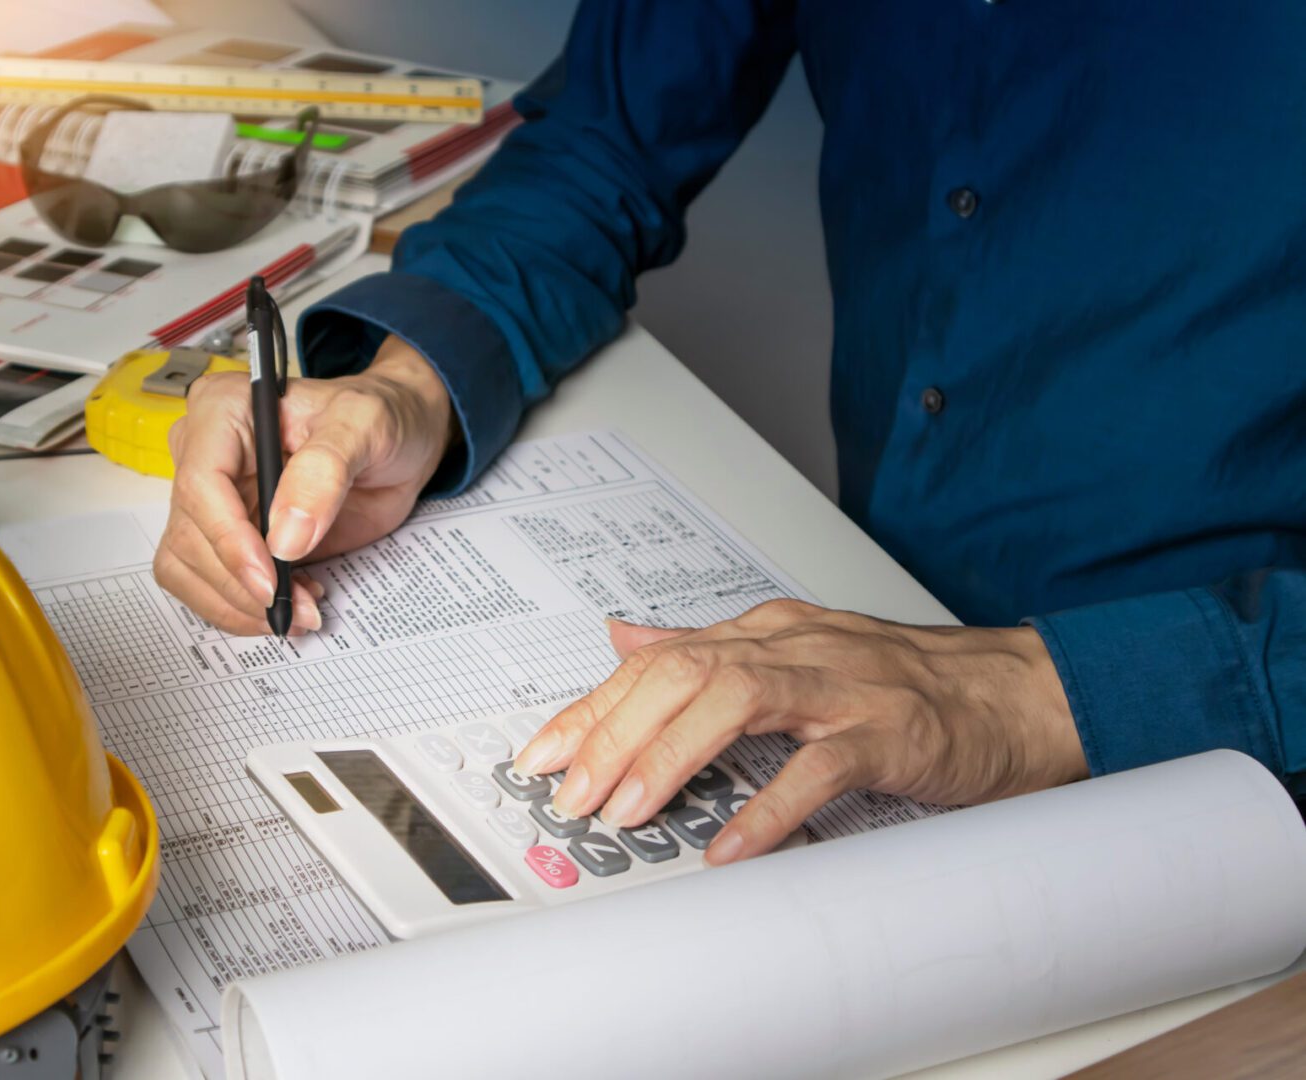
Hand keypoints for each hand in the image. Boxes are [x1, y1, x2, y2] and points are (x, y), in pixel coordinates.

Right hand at [154, 335, 454, 634]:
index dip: (229, 538)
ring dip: (239, 604)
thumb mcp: (365, 426)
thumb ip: (325, 471)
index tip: (269, 578)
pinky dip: (244, 608)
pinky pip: (210, 584)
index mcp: (224, 408)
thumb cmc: (378, 418)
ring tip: (301, 609)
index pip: (201, 482)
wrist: (397, 441)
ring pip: (189, 567)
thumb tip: (286, 538)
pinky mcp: (228, 536)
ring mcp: (212, 499)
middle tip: (299, 607)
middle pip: (190, 535)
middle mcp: (205, 453)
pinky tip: (292, 602)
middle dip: (241, 584)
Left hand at [513, 599, 1086, 864]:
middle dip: (613, 732)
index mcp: (766, 633)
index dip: (591, 707)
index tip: (542, 754)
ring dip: (669, 758)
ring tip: (627, 811)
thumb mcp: (792, 651)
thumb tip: (622, 638)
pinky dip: (769, 806)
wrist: (1018, 692)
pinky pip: (819, 767)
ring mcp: (842, 687)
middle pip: (681, 673)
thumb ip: (706, 649)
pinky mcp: (889, 733)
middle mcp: (794, 648)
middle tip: (571, 791)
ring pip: (735, 700)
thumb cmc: (906, 682)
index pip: (656, 660)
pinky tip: (730, 845)